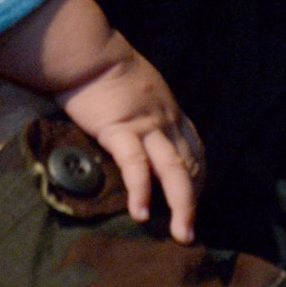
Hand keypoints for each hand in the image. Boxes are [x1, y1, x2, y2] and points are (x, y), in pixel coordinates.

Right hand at [54, 47, 204, 243]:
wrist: (87, 51)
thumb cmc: (104, 68)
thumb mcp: (139, 88)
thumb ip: (144, 111)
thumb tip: (138, 131)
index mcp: (170, 110)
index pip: (194, 150)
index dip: (198, 178)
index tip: (194, 201)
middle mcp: (166, 120)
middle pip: (190, 164)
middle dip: (193, 201)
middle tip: (190, 233)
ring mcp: (147, 125)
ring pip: (174, 169)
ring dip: (182, 204)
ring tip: (181, 235)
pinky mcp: (121, 130)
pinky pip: (136, 165)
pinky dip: (141, 190)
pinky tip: (141, 214)